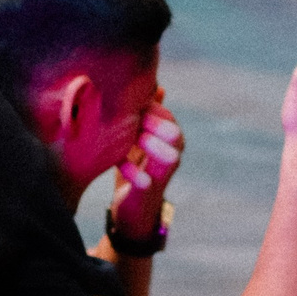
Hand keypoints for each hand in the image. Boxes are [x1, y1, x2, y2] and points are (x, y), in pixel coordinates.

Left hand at [109, 95, 184, 240]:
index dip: (150, 108)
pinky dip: (133, 172)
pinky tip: (120, 165)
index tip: (128, 104)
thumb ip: (146, 116)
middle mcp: (172, 158)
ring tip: (134, 139)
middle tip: (133, 119)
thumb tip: (155, 86)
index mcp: (169, 143)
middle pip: (175, 133)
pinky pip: (147, 182)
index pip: (167, 117)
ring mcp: (163, 177)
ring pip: (171, 156)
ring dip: (152, 145)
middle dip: (154, 123)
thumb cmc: (135, 169)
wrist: (131, 209)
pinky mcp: (150, 193)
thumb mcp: (137, 139)